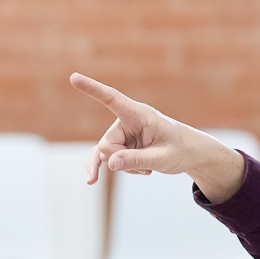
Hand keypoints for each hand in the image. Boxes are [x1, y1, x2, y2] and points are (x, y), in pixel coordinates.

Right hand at [69, 73, 245, 199]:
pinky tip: (91, 180)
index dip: (93, 89)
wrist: (186, 153)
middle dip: (121, 160)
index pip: (112, 99)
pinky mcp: (119, 146)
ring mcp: (120, 134)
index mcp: (139, 114)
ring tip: (147, 168)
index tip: (74, 77)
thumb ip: (138, 160)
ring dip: (126, 168)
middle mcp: (126, 121)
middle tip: (146, 166)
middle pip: (107, 144)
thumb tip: (110, 163)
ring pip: (107, 155)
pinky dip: (99, 168)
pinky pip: (103, 158)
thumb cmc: (179, 149)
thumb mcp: (163, 157)